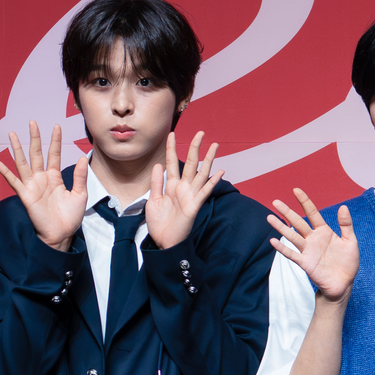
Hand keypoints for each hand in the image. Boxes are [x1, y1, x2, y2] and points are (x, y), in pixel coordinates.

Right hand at [0, 121, 89, 250]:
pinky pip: (13, 181)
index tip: (56, 127)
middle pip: (37, 154)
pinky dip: (4, 172)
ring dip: (17, 149)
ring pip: (23, 163)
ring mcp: (32, 186)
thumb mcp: (80, 195)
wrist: (61, 234)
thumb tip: (83, 157)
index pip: (54, 154)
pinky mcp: (25, 195)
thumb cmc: (70, 217)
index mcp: (55, 177)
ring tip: (12, 134)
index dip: (55, 141)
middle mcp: (42, 178)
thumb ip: (80, 176)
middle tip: (32, 123)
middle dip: (34, 138)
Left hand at [145, 130, 223, 249]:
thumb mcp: (153, 200)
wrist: (163, 242)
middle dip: (195, 147)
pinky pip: (204, 191)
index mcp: (171, 186)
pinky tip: (220, 172)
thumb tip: (158, 165)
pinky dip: (213, 182)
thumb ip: (156, 183)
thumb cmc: (159, 224)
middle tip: (200, 132)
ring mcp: (190, 195)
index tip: (172, 133)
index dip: (171, 148)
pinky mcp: (194, 206)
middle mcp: (183, 188)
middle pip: (191, 163)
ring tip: (214, 146)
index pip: (172, 162)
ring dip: (208, 159)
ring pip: (201, 173)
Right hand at [268, 189, 358, 301]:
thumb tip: (343, 206)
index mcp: (324, 231)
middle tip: (275, 201)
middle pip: (298, 222)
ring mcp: (308, 251)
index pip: (313, 213)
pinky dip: (283, 248)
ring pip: (292, 236)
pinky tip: (273, 241)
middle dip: (287, 212)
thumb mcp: (350, 241)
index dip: (305, 201)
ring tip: (270, 217)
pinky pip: (292, 254)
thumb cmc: (348, 262)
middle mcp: (313, 239)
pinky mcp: (305, 263)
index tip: (296, 190)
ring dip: (281, 227)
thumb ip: (346, 225)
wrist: (344, 283)